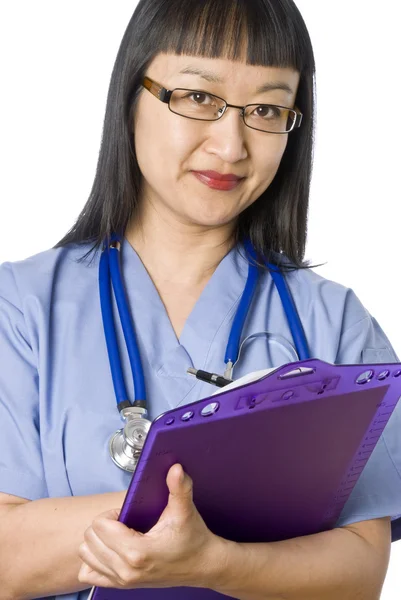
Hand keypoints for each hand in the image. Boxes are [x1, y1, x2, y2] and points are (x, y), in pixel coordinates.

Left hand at [78, 463, 226, 589]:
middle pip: (89, 540)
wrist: (203, 565)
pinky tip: (110, 550)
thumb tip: (175, 468)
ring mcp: (122, 581)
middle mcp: (125, 570)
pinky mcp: (121, 586)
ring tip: (118, 535)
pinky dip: (94, 560)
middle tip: (125, 523)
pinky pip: (88, 575)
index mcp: (136, 552)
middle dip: (104, 525)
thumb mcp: (185, 510)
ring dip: (97, 541)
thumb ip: (179, 487)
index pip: (99, 526)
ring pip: (86, 556)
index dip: (112, 514)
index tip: (128, 515)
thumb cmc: (193, 538)